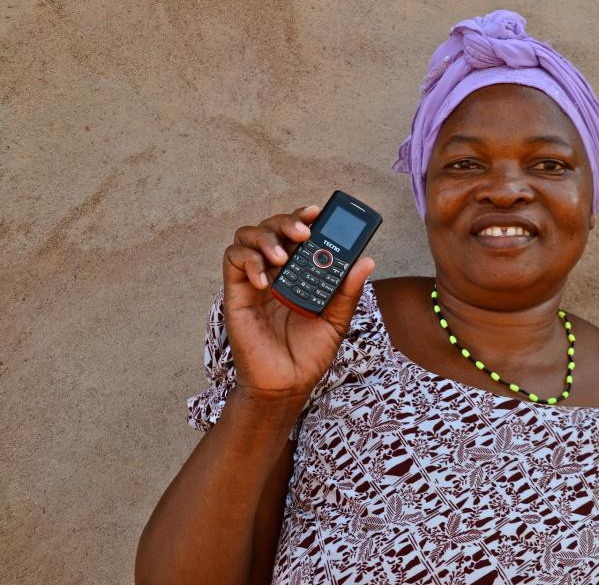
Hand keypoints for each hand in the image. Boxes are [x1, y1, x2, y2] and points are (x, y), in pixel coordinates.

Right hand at [221, 205, 374, 400]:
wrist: (286, 386)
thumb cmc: (308, 355)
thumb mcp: (336, 321)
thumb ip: (348, 291)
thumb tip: (365, 260)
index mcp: (300, 274)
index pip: (298, 234)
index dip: (305, 217)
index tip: (319, 212)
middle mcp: (276, 272)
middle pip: (272, 227)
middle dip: (287, 221)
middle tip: (304, 232)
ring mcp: (254, 281)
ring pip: (247, 236)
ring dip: (266, 237)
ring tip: (283, 255)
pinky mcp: (237, 294)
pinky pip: (233, 261)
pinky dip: (249, 261)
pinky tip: (266, 280)